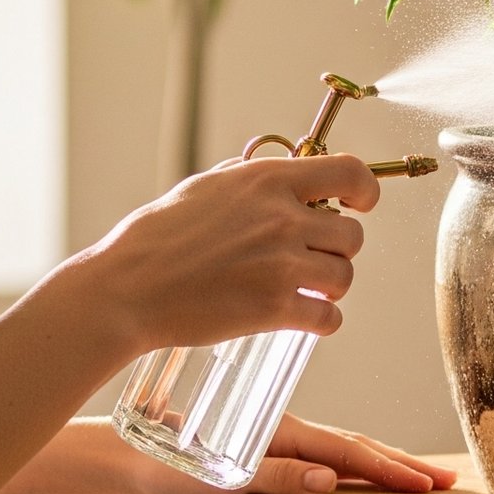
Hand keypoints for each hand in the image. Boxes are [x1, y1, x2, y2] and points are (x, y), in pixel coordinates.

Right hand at [80, 154, 379, 358]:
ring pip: (345, 277)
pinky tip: (304, 317)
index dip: (365, 190)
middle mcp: (282, 219)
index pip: (349, 173)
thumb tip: (278, 173)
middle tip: (314, 258)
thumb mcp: (204, 186)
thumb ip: (248, 179)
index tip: (360, 203)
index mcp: (267, 181)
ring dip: (331, 286)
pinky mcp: (273, 308)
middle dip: (337, 249)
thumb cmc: (156, 238)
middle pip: (353, 235)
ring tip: (305, 289)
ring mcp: (281, 265)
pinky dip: (322, 321)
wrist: (128, 289)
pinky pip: (328, 317)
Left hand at [113, 413, 457, 493]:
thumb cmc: (159, 467)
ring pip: (340, 448)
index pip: (349, 451)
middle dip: (402, 465)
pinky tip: (362, 469)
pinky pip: (319, 453)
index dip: (392, 469)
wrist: (121, 454)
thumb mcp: (215, 478)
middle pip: (355, 446)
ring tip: (420, 475)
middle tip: (448, 481)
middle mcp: (284, 433)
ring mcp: (276, 441)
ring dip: (382, 462)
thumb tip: (332, 479)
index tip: (430, 482)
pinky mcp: (263, 451)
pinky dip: (351, 461)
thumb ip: (273, 476)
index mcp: (280, 433)